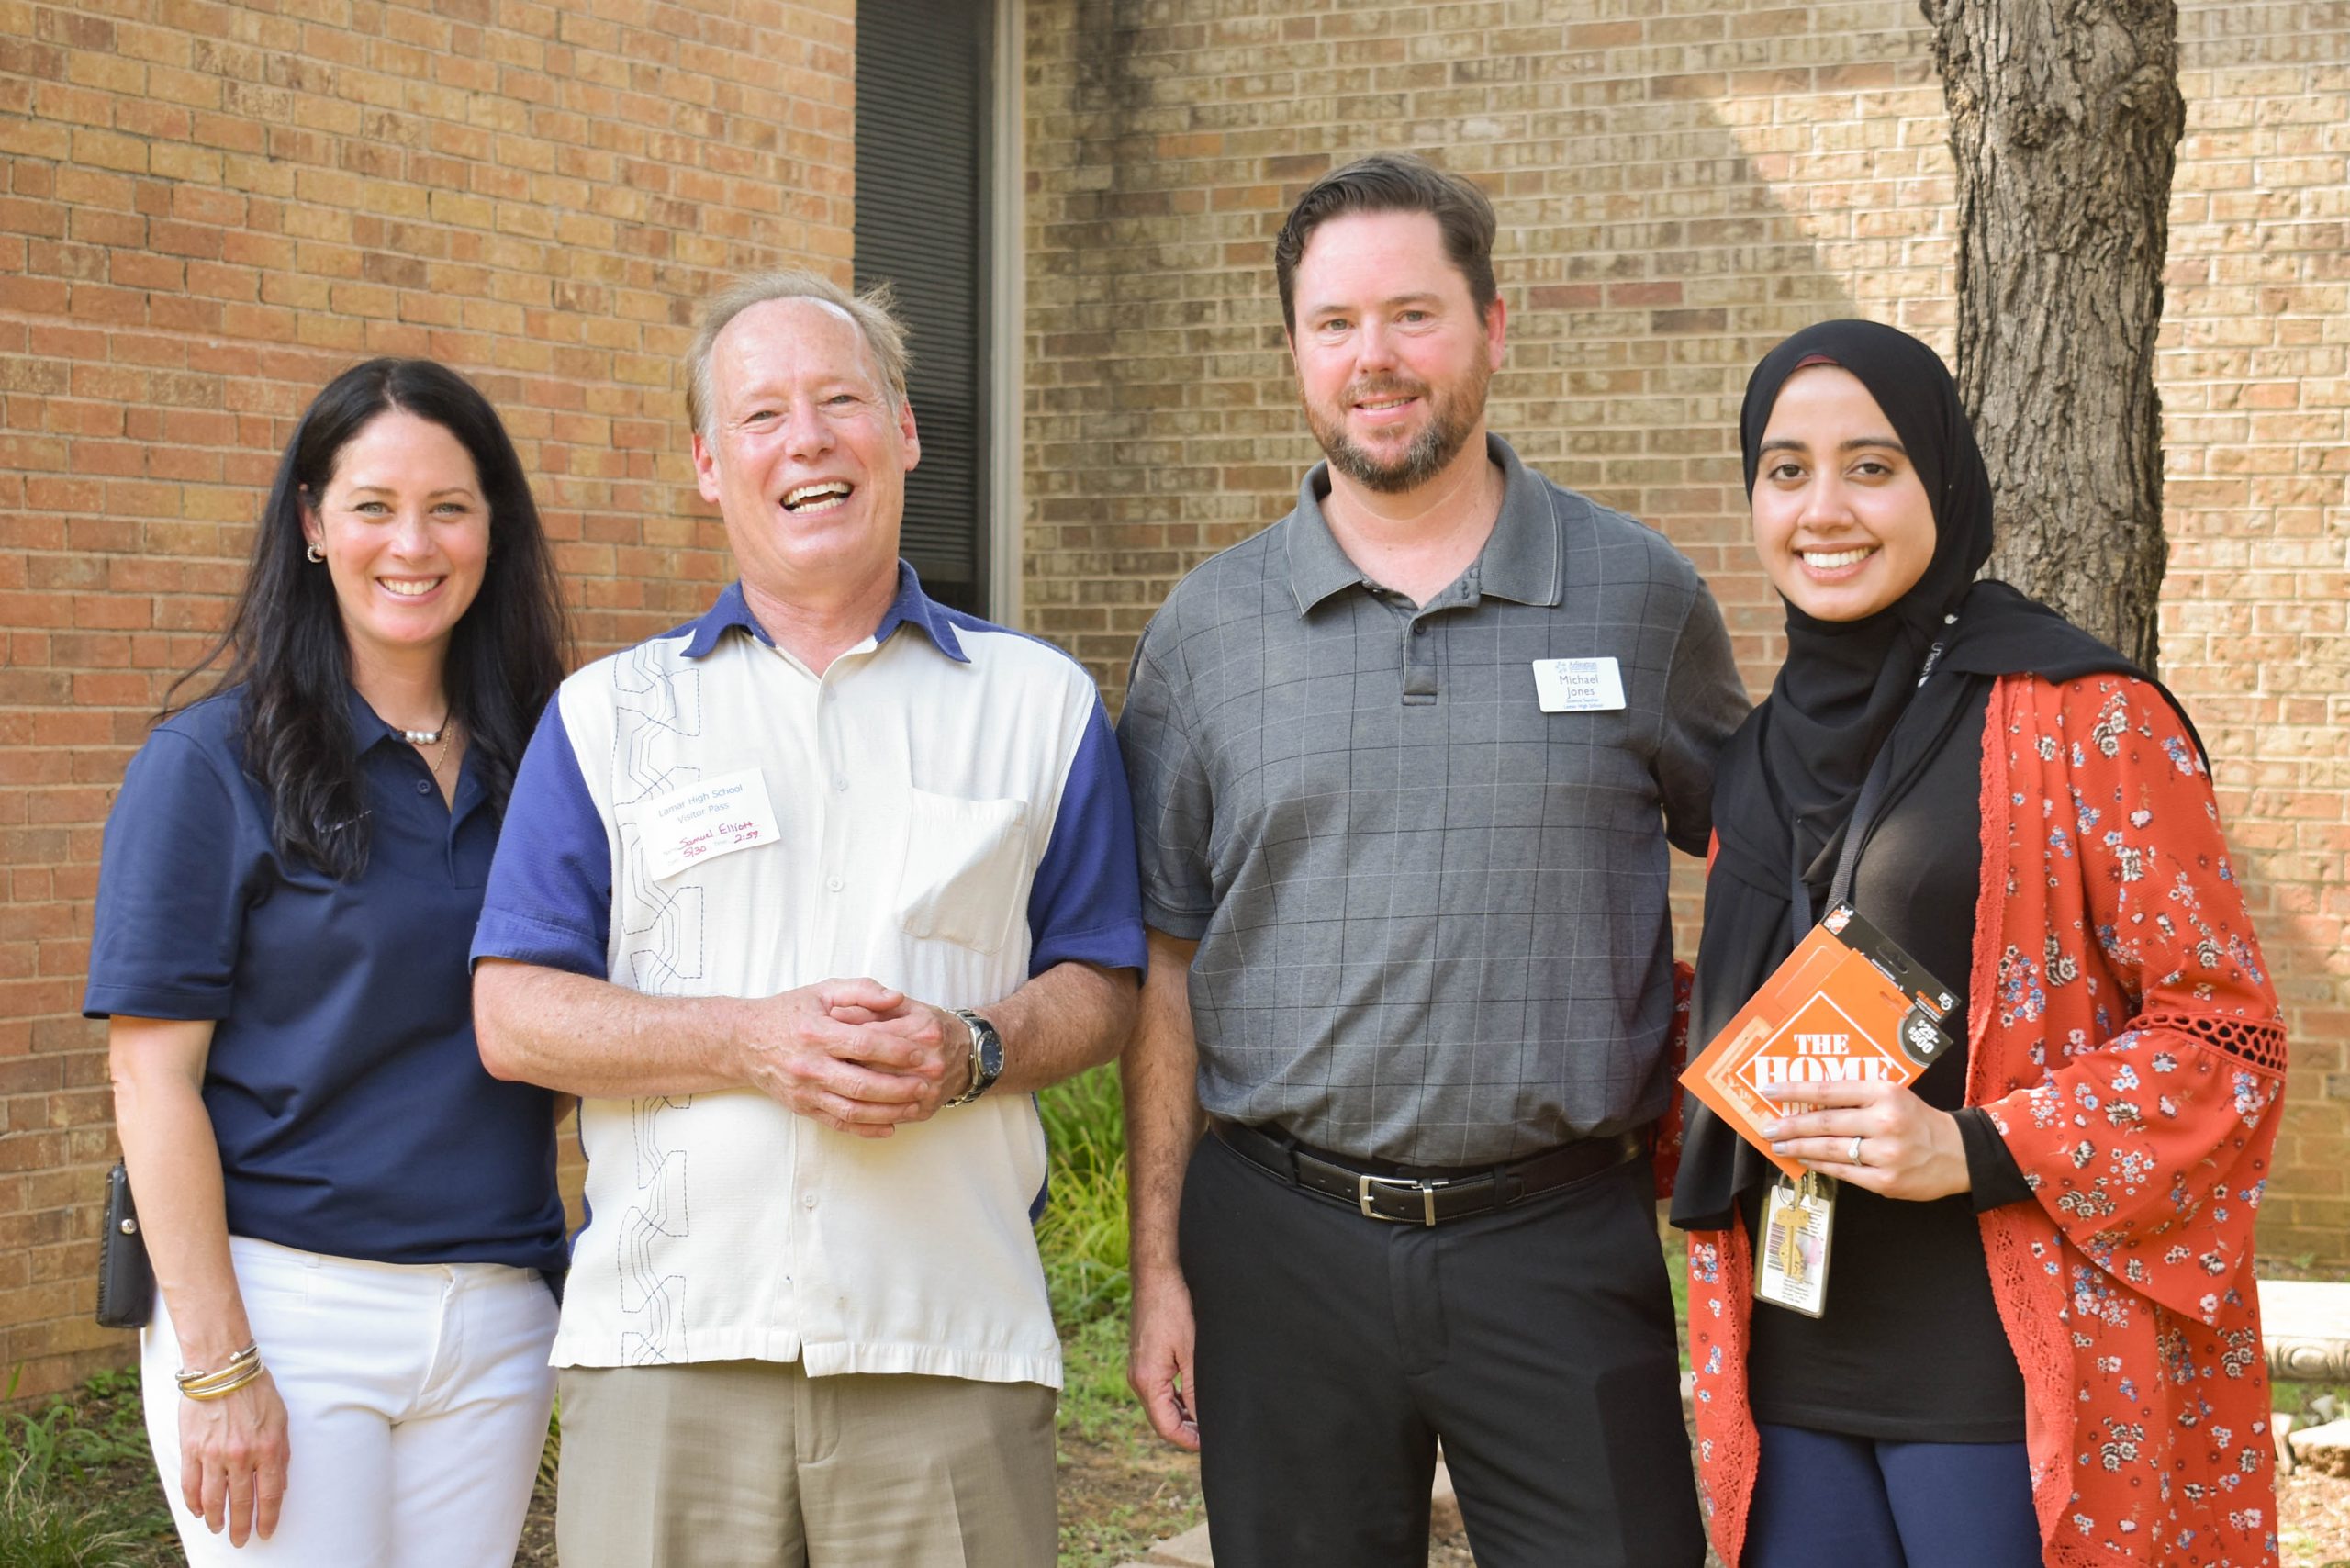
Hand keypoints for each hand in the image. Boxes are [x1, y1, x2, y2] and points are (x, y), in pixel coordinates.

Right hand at [177, 1370, 289, 1546]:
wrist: (221, 1368)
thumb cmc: (256, 1391)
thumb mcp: (281, 1419)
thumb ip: (281, 1454)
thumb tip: (280, 1486)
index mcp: (267, 1447)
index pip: (269, 1494)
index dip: (268, 1518)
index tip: (266, 1532)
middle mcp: (241, 1455)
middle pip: (241, 1502)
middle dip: (242, 1526)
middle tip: (241, 1541)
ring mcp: (213, 1454)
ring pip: (213, 1499)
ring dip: (216, 1519)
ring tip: (218, 1529)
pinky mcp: (190, 1449)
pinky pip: (190, 1484)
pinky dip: (193, 1502)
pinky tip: (198, 1511)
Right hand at [734, 978, 954, 1136]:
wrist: (744, 1042)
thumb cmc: (789, 1013)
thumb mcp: (822, 991)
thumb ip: (861, 991)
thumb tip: (897, 998)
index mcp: (816, 1033)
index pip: (864, 1045)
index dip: (897, 1051)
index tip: (923, 1052)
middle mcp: (810, 1066)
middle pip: (862, 1083)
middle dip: (900, 1086)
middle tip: (928, 1083)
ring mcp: (805, 1091)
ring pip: (853, 1109)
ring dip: (889, 1111)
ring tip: (916, 1105)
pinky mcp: (803, 1108)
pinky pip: (838, 1123)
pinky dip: (865, 1129)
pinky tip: (890, 1127)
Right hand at [1127, 1265, 1200, 1451]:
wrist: (1157, 1274)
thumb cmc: (1174, 1307)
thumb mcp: (1192, 1351)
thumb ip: (1196, 1389)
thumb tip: (1204, 1420)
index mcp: (1146, 1381)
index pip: (1165, 1427)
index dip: (1188, 1441)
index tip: (1212, 1445)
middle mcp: (1138, 1378)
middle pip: (1162, 1418)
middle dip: (1187, 1430)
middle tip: (1216, 1432)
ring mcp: (1139, 1368)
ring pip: (1161, 1404)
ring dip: (1183, 1414)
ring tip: (1210, 1416)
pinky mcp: (1145, 1357)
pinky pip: (1160, 1388)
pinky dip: (1177, 1397)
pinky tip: (1197, 1394)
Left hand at [1760, 1079, 1969, 1200]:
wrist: (1958, 1153)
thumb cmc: (1916, 1120)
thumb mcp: (1892, 1095)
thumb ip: (1856, 1095)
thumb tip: (1808, 1100)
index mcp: (1885, 1093)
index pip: (1829, 1090)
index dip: (1795, 1091)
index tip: (1769, 1091)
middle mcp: (1885, 1122)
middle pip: (1825, 1123)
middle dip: (1790, 1125)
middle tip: (1767, 1127)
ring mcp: (1885, 1154)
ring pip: (1829, 1149)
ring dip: (1798, 1147)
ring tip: (1778, 1145)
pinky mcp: (1885, 1181)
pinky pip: (1842, 1172)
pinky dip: (1819, 1165)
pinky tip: (1804, 1159)